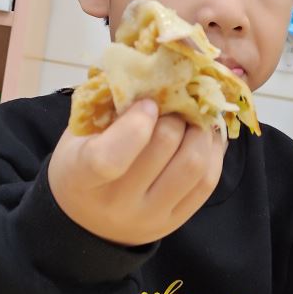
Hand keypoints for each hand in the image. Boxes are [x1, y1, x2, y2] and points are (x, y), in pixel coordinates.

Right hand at [49, 100, 225, 245]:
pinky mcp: (176, 221)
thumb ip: (110, 107)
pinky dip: (213, 151)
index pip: (110, 158)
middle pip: (164, 148)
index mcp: (82, 177)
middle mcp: (118, 204)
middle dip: (176, 114)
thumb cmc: (80, 163)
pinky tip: (206, 134)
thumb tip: (157, 71)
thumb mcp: (79, 134)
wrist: (86, 219)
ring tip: (195, 116)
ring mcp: (150, 217)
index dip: (136, 123)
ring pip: (194, 166)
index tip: (147, 104)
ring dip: (201, 130)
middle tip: (177, 101)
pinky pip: (207, 183)